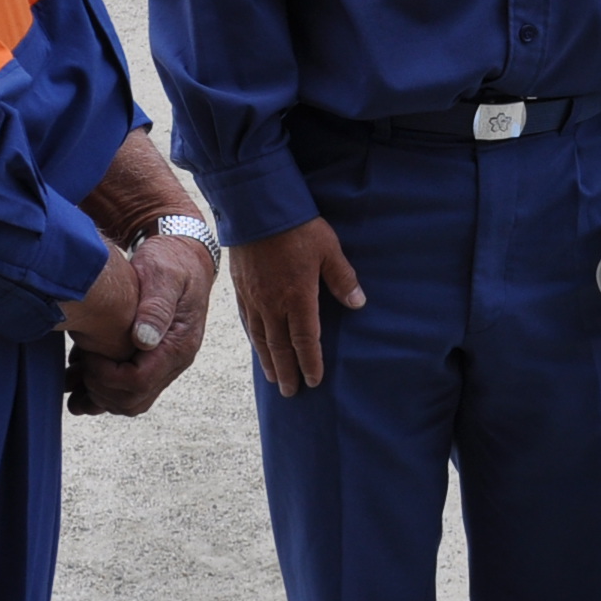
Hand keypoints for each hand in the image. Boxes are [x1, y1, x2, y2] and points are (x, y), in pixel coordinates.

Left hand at [69, 232, 214, 415]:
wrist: (184, 256)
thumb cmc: (172, 262)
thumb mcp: (165, 275)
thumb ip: (156, 306)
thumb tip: (144, 340)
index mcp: (179, 344)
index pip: (139, 382)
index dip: (107, 376)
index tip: (89, 354)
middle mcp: (175, 360)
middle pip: (134, 400)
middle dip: (100, 391)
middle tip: (77, 369)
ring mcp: (164, 362)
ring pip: (130, 401)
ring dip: (98, 396)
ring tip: (70, 381)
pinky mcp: (151, 359)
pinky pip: (128, 388)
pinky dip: (102, 388)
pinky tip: (79, 373)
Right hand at [230, 216, 362, 398]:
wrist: (258, 208)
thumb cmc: (298, 227)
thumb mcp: (329, 249)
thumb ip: (343, 278)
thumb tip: (358, 303)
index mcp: (298, 297)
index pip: (305, 340)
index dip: (310, 362)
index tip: (314, 381)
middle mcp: (273, 303)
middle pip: (280, 346)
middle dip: (288, 371)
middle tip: (291, 392)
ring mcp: (254, 297)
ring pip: (261, 338)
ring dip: (269, 360)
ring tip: (274, 378)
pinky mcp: (241, 288)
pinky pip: (247, 321)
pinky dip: (253, 339)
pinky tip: (257, 346)